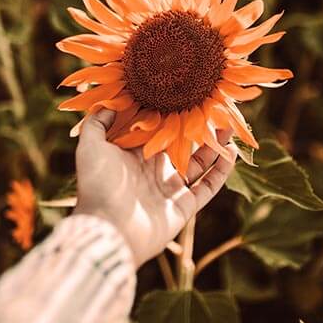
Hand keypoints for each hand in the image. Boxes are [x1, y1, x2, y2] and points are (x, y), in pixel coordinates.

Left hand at [73, 109, 235, 266]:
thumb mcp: (91, 146)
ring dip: (216, 146)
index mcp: (135, 154)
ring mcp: (171, 189)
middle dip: (199, 128)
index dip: (173, 114)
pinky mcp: (185, 206)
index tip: (186, 95)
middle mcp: (155, 170)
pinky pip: (208, 186)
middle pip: (184, 144)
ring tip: (230, 127)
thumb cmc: (98, 184)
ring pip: (200, 163)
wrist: (108, 228)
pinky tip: (231, 152)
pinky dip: (221, 171)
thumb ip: (97, 123)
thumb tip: (110, 104)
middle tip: (215, 108)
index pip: (159, 130)